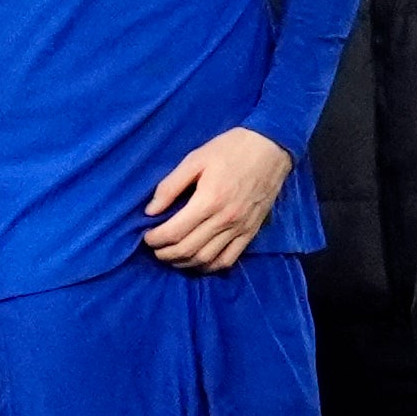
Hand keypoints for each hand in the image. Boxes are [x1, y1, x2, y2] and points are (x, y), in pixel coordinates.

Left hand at [143, 126, 292, 272]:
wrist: (270, 149)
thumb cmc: (229, 150)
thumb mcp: (194, 160)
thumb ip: (169, 186)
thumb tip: (150, 210)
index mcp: (208, 200)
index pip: (175, 232)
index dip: (156, 239)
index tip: (146, 237)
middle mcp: (225, 219)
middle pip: (189, 249)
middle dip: (165, 254)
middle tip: (153, 249)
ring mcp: (240, 228)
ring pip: (208, 259)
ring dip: (185, 263)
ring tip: (170, 257)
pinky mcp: (251, 232)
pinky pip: (230, 259)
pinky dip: (210, 266)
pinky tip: (197, 263)